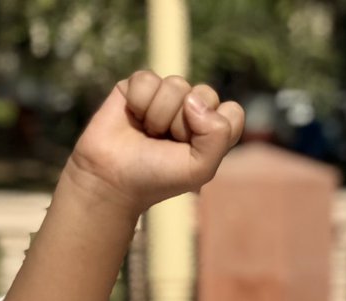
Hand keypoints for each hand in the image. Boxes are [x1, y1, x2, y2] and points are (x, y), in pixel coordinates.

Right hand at [67, 70, 244, 216]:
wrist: (112, 178)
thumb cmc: (158, 177)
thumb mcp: (199, 168)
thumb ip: (218, 136)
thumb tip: (194, 98)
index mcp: (211, 132)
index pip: (233, 112)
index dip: (215, 128)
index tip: (194, 148)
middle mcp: (192, 111)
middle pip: (206, 93)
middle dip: (184, 123)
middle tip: (167, 142)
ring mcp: (165, 96)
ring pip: (176, 84)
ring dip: (159, 115)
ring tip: (149, 133)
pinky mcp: (138, 85)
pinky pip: (147, 79)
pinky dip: (138, 102)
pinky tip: (133, 118)